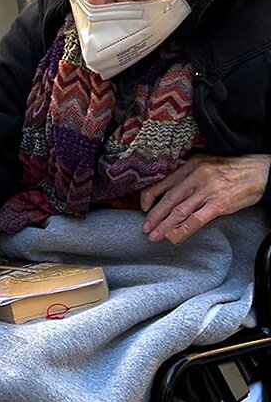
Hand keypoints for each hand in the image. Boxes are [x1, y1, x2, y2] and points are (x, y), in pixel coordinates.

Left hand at [140, 154, 270, 244]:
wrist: (261, 170)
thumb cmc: (233, 169)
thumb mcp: (206, 165)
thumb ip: (189, 177)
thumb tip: (171, 195)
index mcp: (191, 166)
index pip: (163, 183)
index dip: (149, 197)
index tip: (142, 207)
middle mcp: (197, 176)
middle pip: (169, 198)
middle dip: (154, 215)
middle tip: (145, 227)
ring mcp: (208, 190)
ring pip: (179, 211)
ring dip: (164, 225)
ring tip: (155, 235)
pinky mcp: (219, 203)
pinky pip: (196, 220)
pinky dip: (183, 230)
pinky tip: (175, 237)